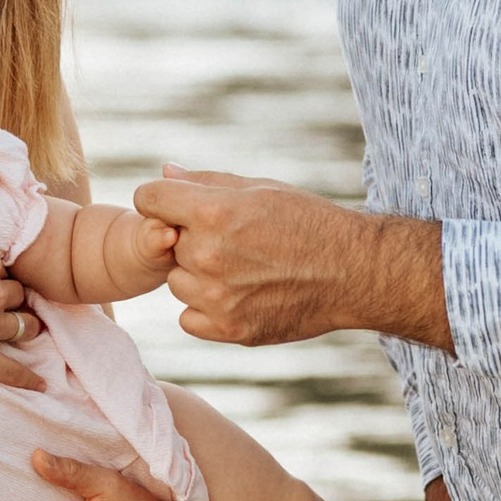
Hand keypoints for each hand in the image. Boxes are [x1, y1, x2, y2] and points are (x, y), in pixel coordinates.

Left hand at [131, 168, 450, 349]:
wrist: (352, 273)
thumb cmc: (309, 221)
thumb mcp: (260, 189)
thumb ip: (205, 182)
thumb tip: (165, 170)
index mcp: (213, 212)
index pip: (148, 198)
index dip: (161, 198)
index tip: (180, 205)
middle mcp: (208, 255)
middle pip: (164, 242)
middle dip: (188, 238)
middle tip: (234, 241)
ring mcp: (216, 297)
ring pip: (176, 282)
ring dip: (196, 276)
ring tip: (241, 268)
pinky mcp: (227, 329)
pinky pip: (188, 317)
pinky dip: (205, 310)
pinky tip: (240, 295)